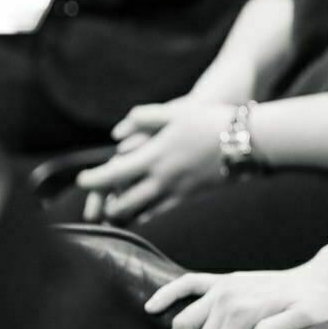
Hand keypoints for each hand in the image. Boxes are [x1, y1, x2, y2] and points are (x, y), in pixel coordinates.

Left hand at [76, 97, 231, 222]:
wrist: (246, 141)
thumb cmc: (209, 121)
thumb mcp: (174, 111)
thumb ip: (143, 118)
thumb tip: (118, 133)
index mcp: (154, 156)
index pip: (113, 174)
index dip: (93, 180)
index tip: (81, 181)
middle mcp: (162, 178)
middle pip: (123, 202)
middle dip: (105, 207)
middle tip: (95, 206)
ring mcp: (176, 191)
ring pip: (141, 212)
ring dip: (123, 215)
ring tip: (112, 214)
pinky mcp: (190, 198)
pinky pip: (161, 213)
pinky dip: (146, 216)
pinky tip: (141, 215)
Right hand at [144, 244, 327, 328]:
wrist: (322, 280)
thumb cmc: (318, 306)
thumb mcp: (309, 321)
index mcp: (243, 312)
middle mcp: (226, 297)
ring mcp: (221, 287)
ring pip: (182, 325)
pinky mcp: (221, 280)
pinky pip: (186, 284)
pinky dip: (166, 295)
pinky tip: (151, 308)